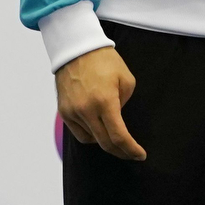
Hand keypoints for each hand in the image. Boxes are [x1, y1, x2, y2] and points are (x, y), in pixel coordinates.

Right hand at [55, 46, 144, 161]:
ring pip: (92, 140)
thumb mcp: (126, 80)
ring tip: (114, 135)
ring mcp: (72, 112)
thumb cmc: (104, 61)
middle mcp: (86, 110)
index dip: (131, 150)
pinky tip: (99, 129)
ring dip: (105, 141)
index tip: (140, 155)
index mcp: (105, 102)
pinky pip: (79, 133)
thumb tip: (117, 120)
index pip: (119, 137)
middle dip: (122, 152)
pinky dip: (91, 135)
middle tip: (131, 153)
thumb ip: (124, 104)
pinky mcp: (64, 111)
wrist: (76, 50)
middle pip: (105, 143)